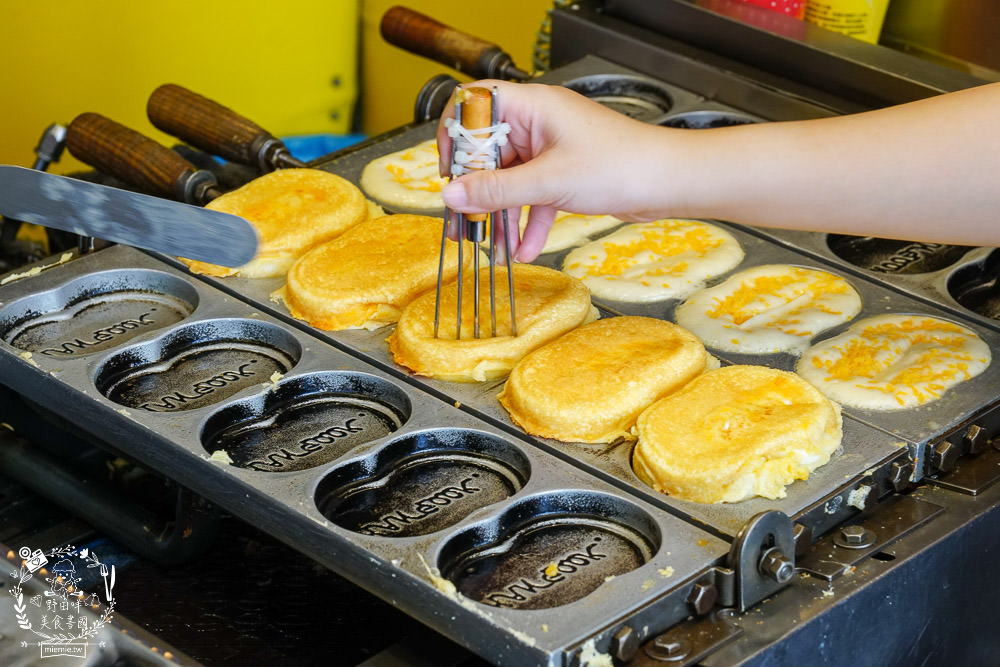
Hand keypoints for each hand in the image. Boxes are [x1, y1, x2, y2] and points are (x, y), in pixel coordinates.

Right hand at [437, 80, 674, 261]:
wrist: (669, 183)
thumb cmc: (622, 165)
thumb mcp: (550, 182)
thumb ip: (497, 191)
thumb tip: (453, 196)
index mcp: (533, 106)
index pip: (476, 104)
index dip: (456, 134)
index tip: (450, 170)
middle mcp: (539, 123)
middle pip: (489, 151)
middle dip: (476, 189)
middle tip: (463, 220)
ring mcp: (552, 150)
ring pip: (512, 180)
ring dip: (501, 214)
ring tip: (489, 246)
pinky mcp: (565, 175)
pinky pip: (535, 198)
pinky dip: (529, 222)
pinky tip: (523, 251)